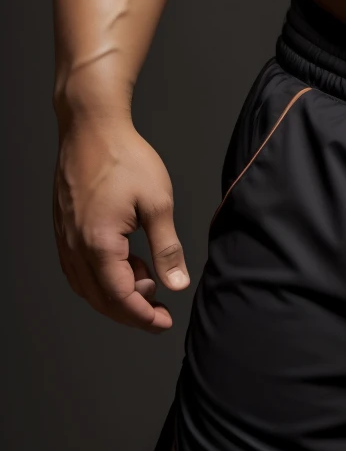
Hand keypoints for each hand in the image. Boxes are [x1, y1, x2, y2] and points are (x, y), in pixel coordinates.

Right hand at [53, 116, 189, 331]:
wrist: (91, 127)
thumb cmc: (125, 158)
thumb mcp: (157, 202)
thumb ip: (166, 247)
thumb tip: (176, 284)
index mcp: (98, 244)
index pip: (119, 298)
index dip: (142, 317)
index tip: (164, 323)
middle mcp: (75, 247)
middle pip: (100, 298)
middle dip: (131, 310)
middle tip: (159, 309)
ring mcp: (65, 239)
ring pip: (87, 286)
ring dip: (115, 293)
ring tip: (146, 278)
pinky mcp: (63, 229)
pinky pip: (78, 269)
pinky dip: (100, 277)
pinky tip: (123, 264)